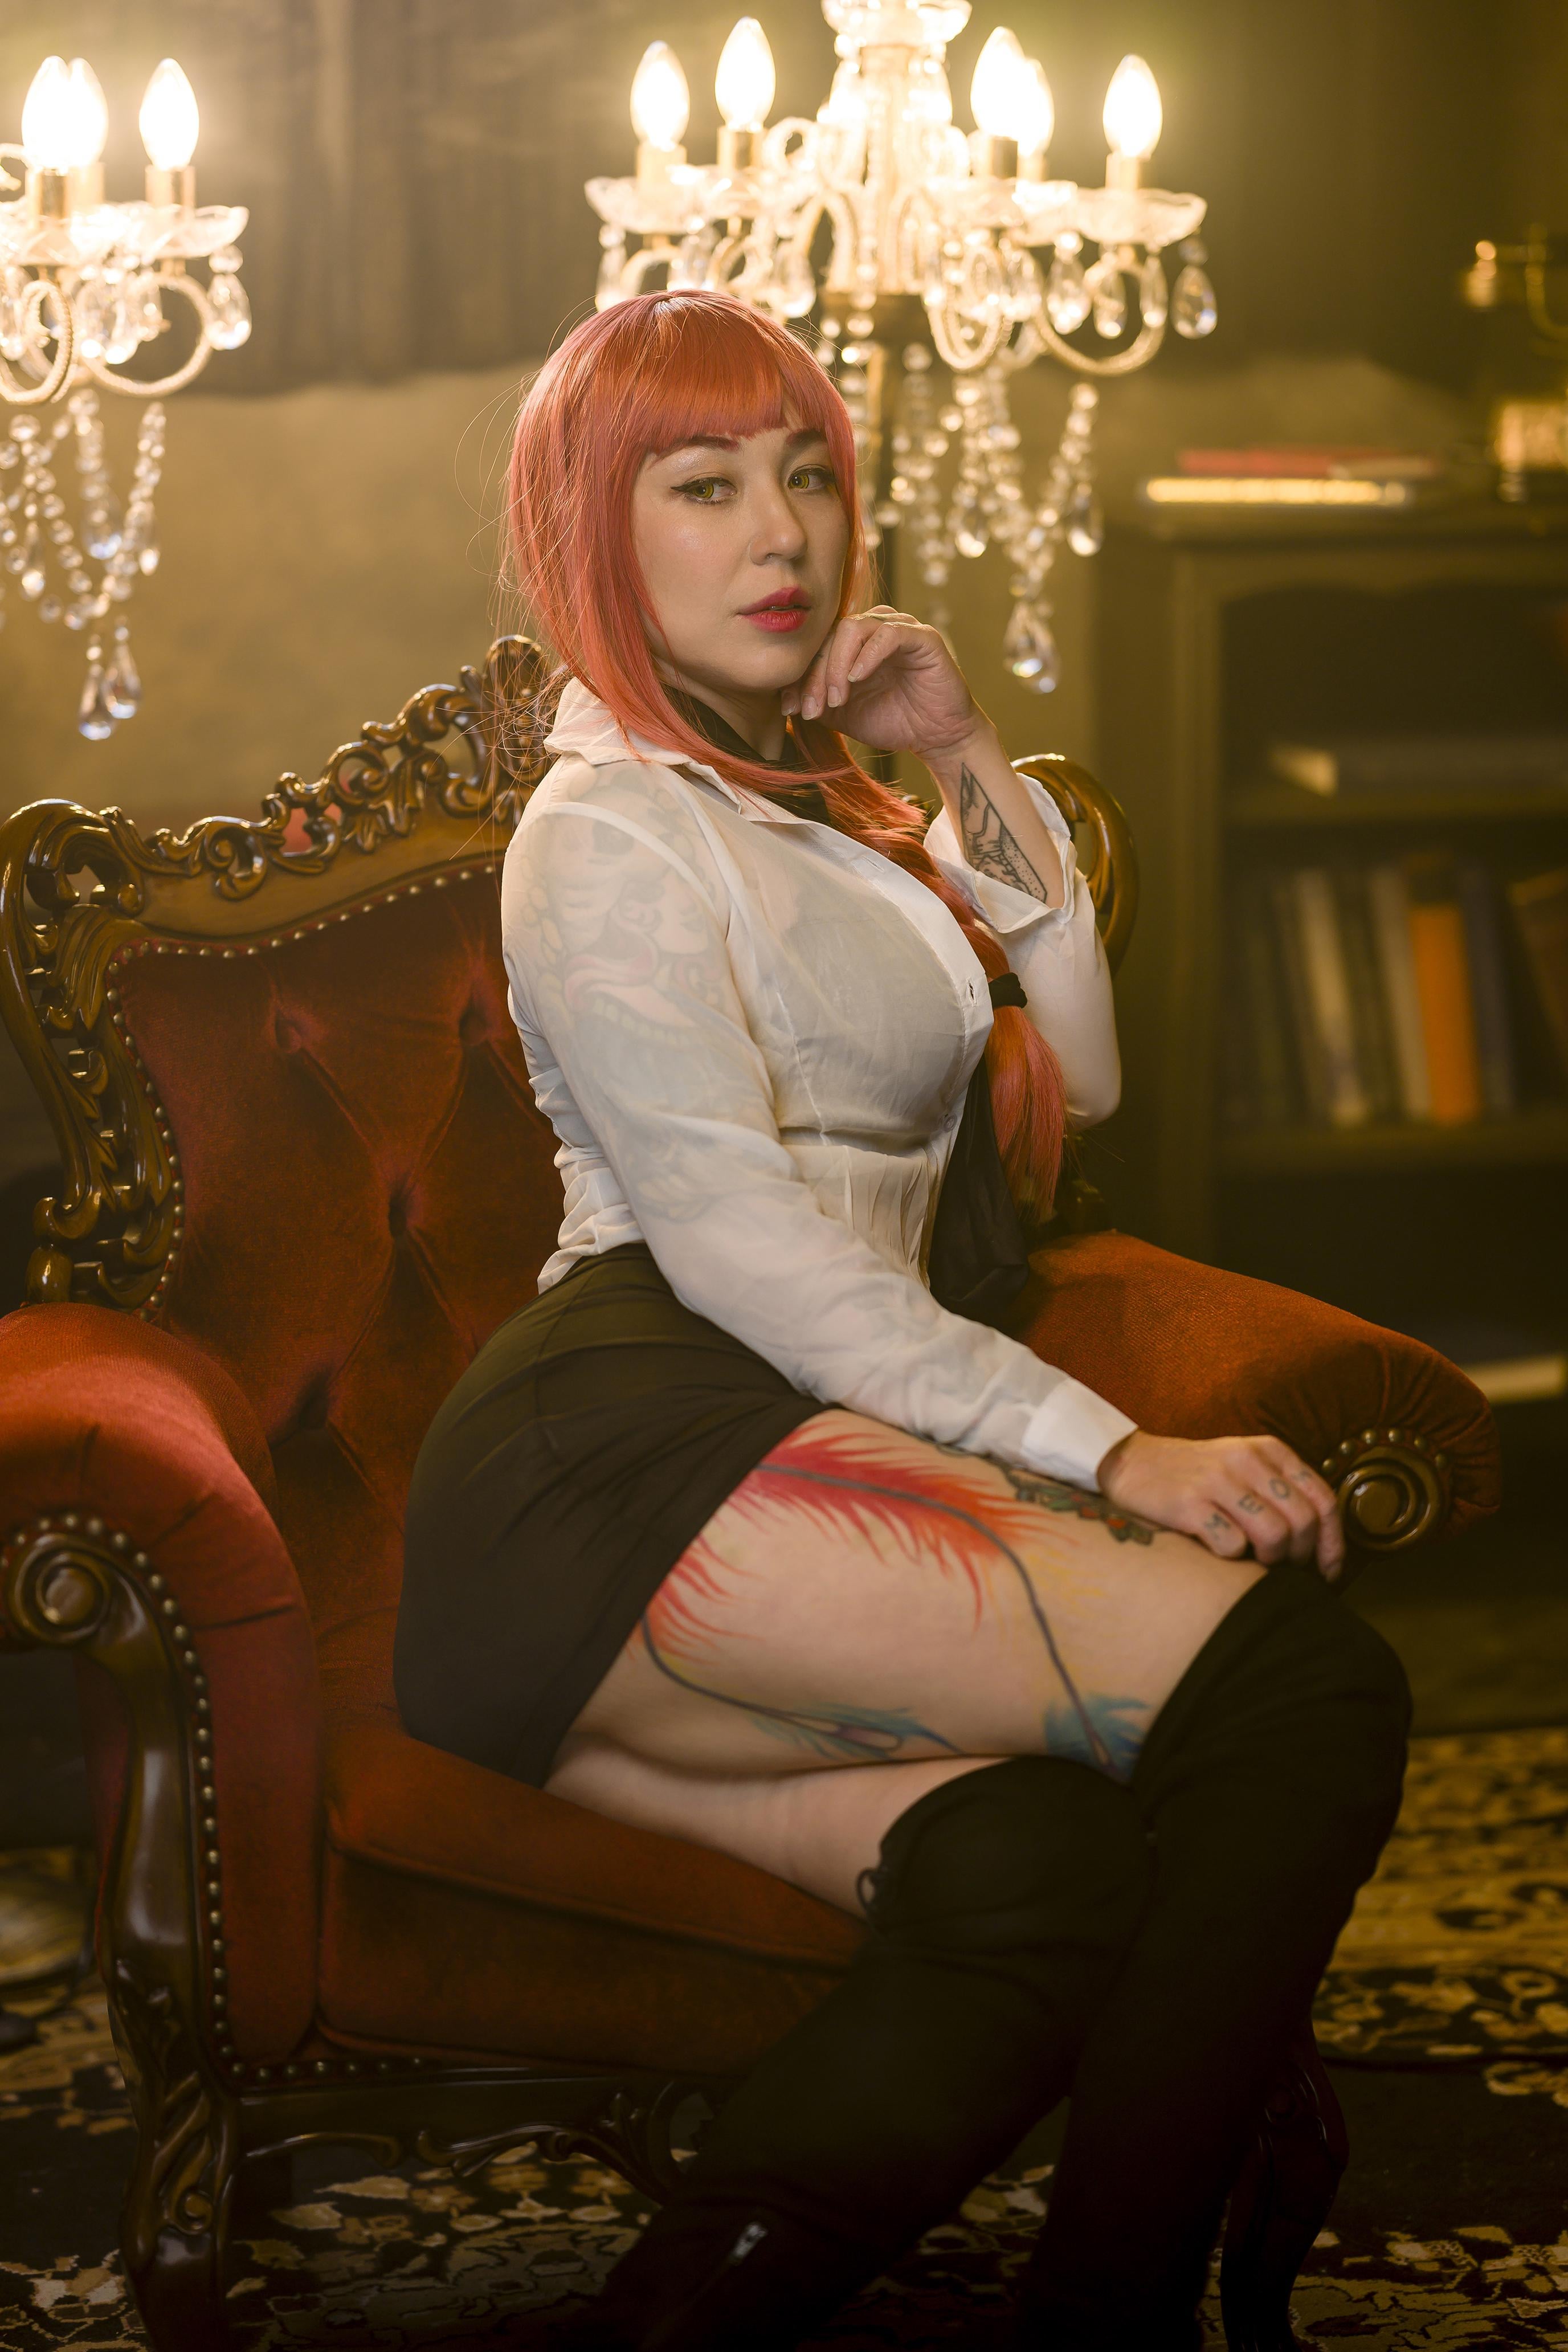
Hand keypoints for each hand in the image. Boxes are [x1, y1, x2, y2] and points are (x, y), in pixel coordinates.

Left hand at [781, 605, 982, 759]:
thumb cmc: (893, 722)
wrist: (936, 737)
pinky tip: (857, 678)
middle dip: (815, 675)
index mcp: (853, 644)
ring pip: (853, 629)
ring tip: (836, 698)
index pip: (816, 646)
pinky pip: (888, 634)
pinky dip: (867, 655)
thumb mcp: (843, 714)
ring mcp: (898, 629)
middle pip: (830, 636)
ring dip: (837, 666)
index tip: (789, 708)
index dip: (799, 675)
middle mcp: (874, 629)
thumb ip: (816, 700)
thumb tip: (783, 698)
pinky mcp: (922, 637)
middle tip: (812, 708)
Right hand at [1096, 1430, 1344, 1580]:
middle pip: (1302, 1521)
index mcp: (1269, 1450)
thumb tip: (1321, 1545)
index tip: (1329, 1572)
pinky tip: (1218, 1552)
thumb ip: (1281, 1491)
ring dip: (1269, 1561)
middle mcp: (1247, 1460)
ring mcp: (1217, 1480)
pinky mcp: (1189, 1503)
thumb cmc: (1196, 1475)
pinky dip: (1232, 1559)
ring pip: (1274, 1535)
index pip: (1323, 1499)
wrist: (1131, 1463)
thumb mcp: (1244, 1467)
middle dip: (1301, 1557)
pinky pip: (1232, 1545)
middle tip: (1285, 1569)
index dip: (1333, 1543)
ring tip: (1253, 1563)